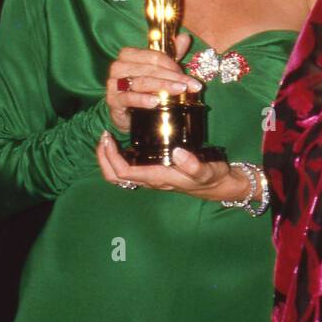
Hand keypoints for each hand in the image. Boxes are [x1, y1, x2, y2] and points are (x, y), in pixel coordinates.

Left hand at [95, 132, 250, 201]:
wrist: (218, 185)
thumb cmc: (212, 177)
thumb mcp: (208, 170)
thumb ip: (194, 165)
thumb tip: (177, 152)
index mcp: (157, 178)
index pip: (123, 172)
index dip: (110, 157)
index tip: (109, 138)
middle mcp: (150, 180)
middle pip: (115, 176)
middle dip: (103, 158)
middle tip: (104, 136)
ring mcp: (151, 177)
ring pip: (120, 175)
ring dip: (109, 159)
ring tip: (110, 138)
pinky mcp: (155, 172)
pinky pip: (130, 169)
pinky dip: (121, 157)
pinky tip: (126, 143)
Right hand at [105, 34, 200, 133]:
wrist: (126, 113)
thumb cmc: (143, 89)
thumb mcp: (158, 70)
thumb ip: (171, 54)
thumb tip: (185, 37)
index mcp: (129, 54)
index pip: (155, 56)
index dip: (173, 65)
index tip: (188, 77)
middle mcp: (119, 66)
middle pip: (151, 69)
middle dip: (173, 78)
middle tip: (189, 86)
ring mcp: (113, 83)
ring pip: (142, 82)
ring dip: (163, 86)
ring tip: (179, 91)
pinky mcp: (113, 100)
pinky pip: (129, 97)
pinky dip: (142, 99)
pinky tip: (155, 102)